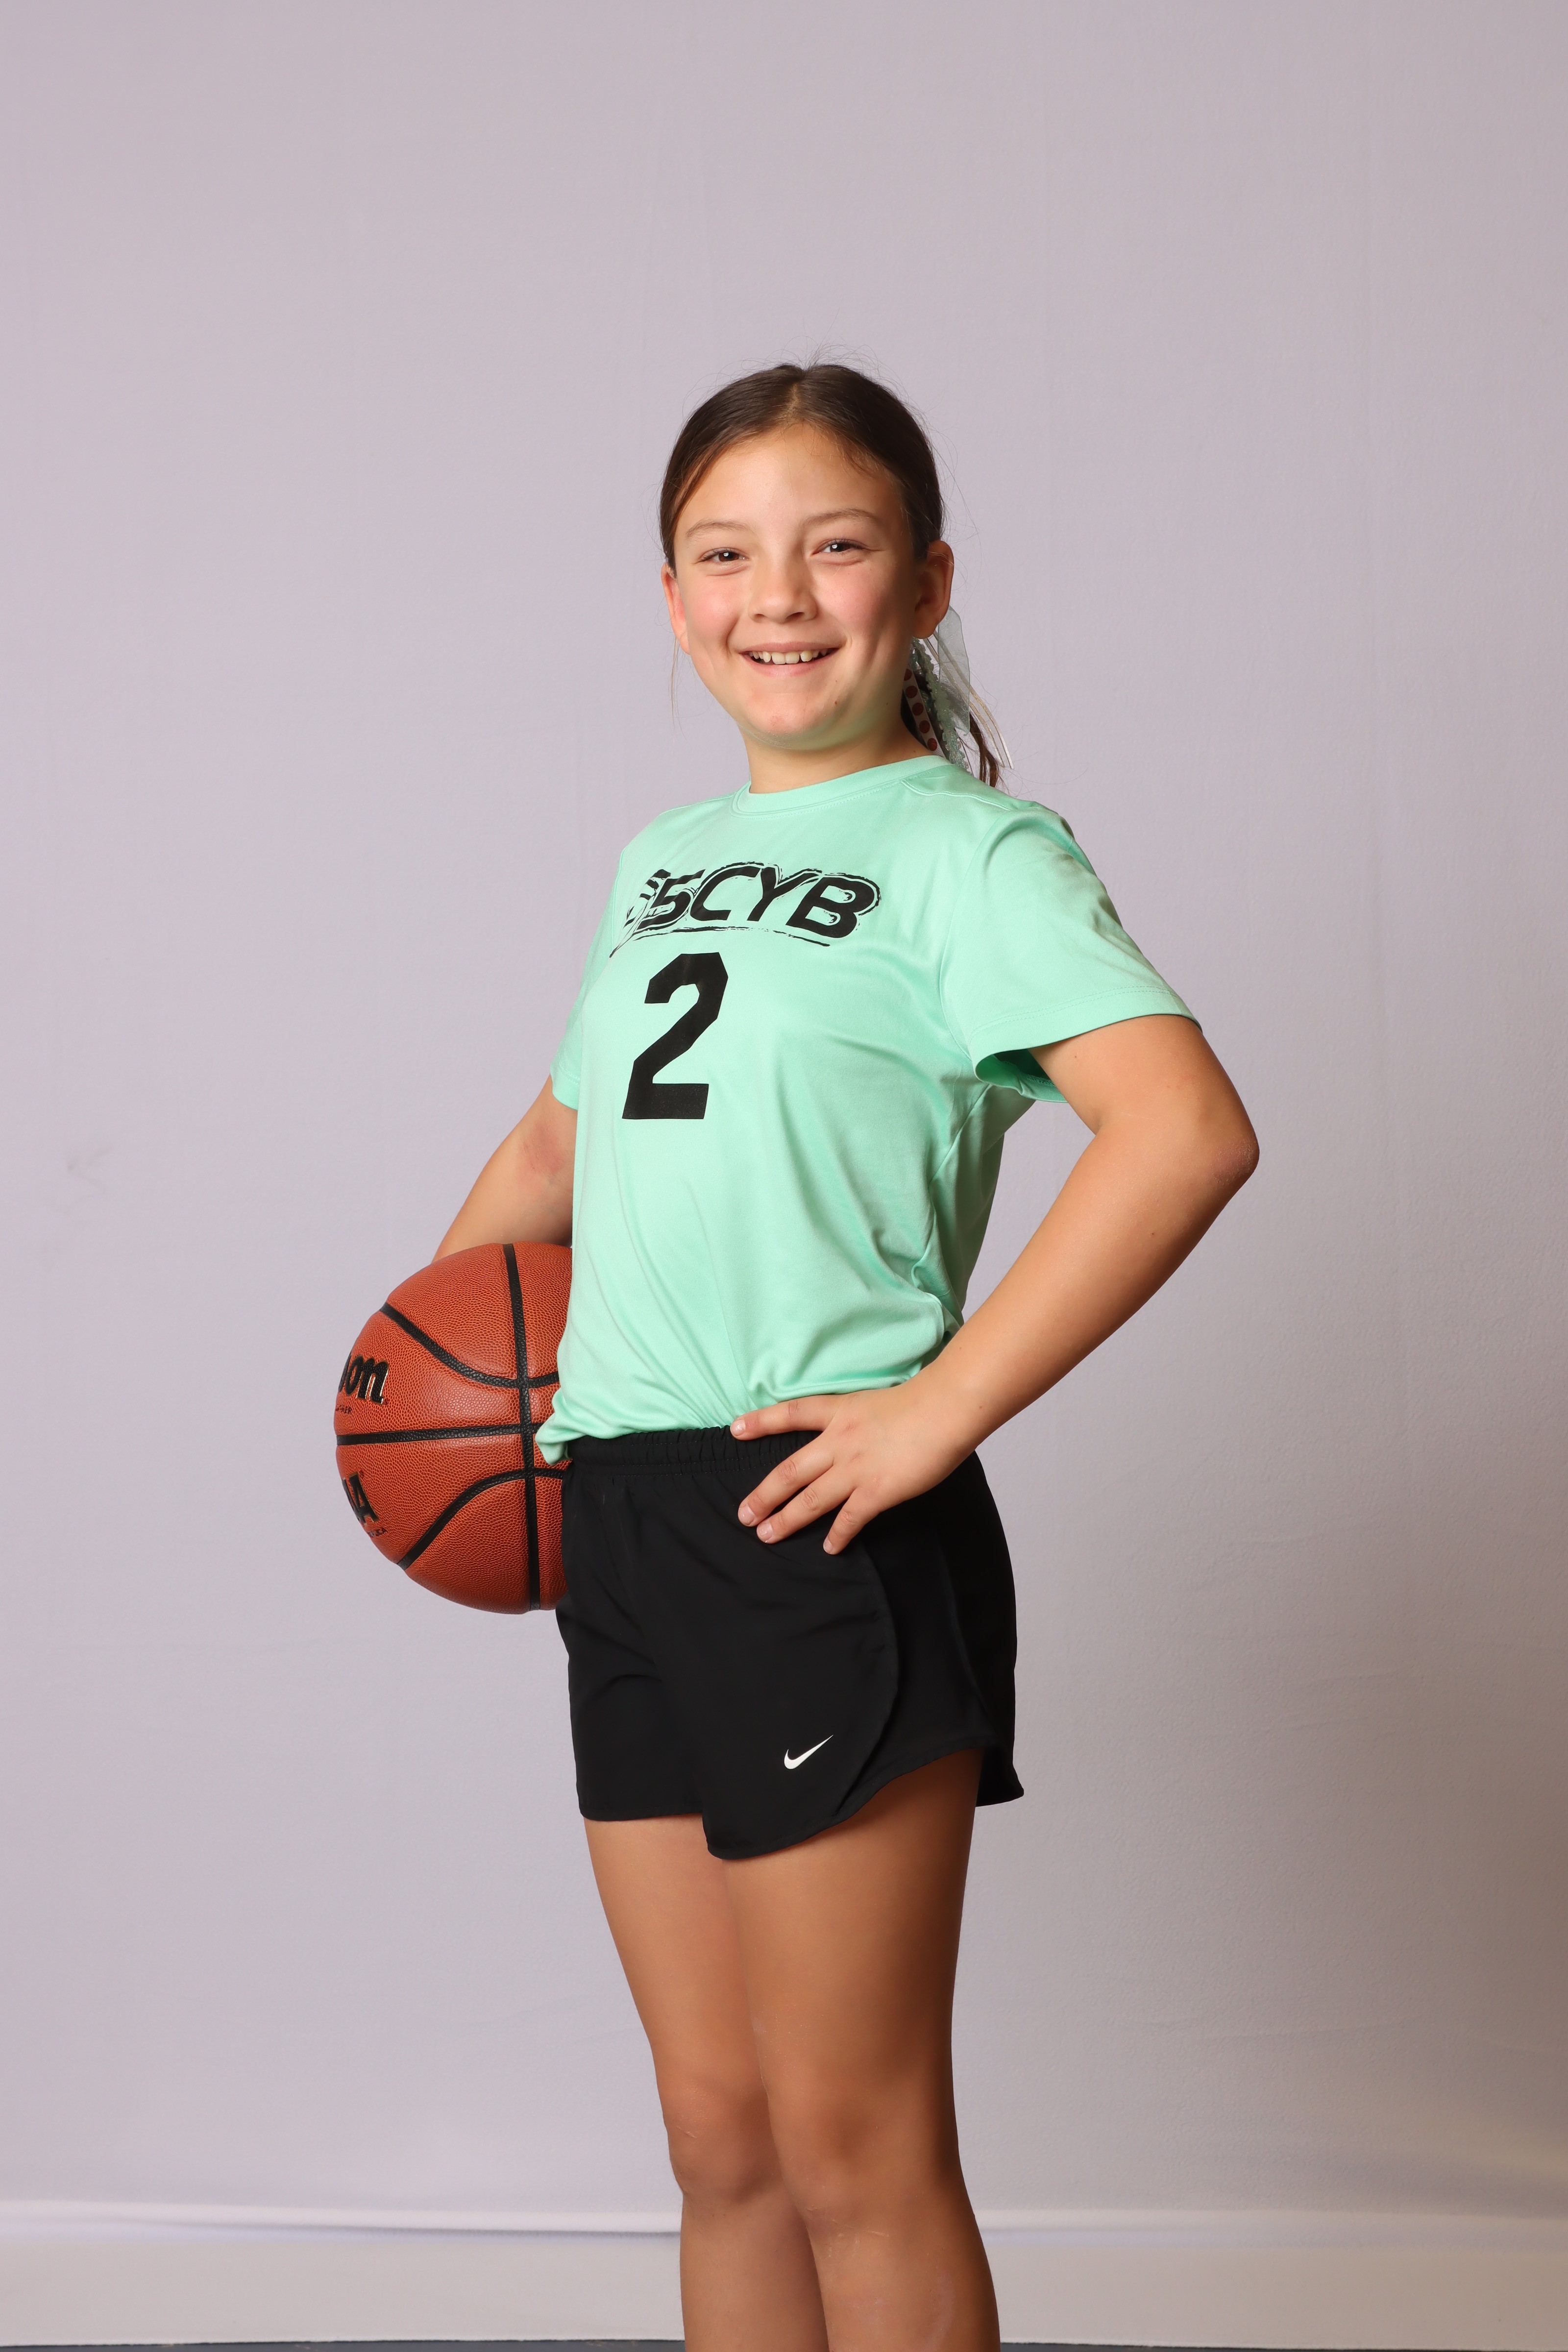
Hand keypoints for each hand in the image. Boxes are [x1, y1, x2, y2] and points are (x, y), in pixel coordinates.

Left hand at [731, 1379, 974, 1553]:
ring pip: (810, 1499)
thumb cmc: (924, 1399)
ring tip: (766, 1535)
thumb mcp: (879, 1401)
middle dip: (764, 1494)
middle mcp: (839, 1441)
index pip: (791, 1414)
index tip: (734, 1429)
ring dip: (786, 1519)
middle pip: (790, 1470)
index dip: (761, 1422)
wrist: (945, 1408)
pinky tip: (830, 1547)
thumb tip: (860, 1436)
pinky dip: (838, 1535)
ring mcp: (855, 1468)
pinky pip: (850, 1518)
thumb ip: (862, 1421)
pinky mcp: (876, 1491)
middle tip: (743, 1513)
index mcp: (840, 1412)